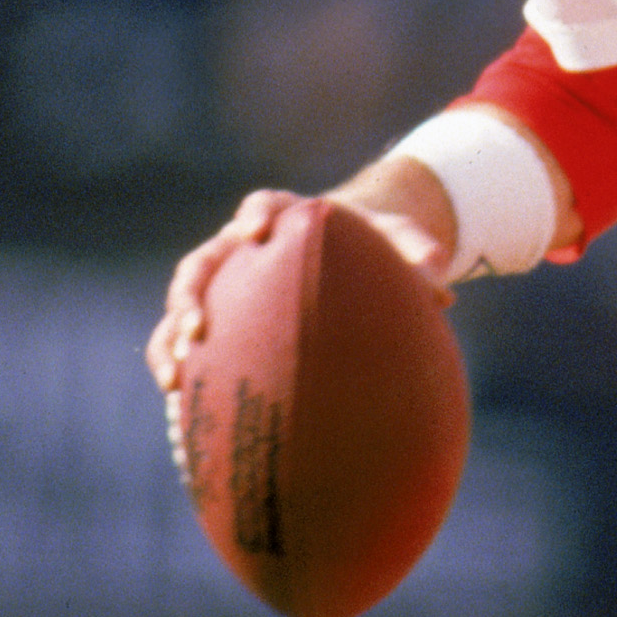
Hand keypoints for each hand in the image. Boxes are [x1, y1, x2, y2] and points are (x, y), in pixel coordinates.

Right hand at [145, 172, 456, 440]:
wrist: (348, 246)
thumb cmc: (373, 241)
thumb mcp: (399, 242)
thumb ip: (418, 259)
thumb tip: (445, 296)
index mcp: (282, 215)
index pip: (261, 207)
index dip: (254, 216)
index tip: (255, 232)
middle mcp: (238, 247)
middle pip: (201, 263)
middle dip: (190, 295)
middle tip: (196, 329)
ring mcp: (222, 283)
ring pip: (181, 307)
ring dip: (170, 340)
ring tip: (173, 380)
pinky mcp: (218, 317)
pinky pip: (188, 342)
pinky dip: (182, 369)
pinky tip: (184, 410)